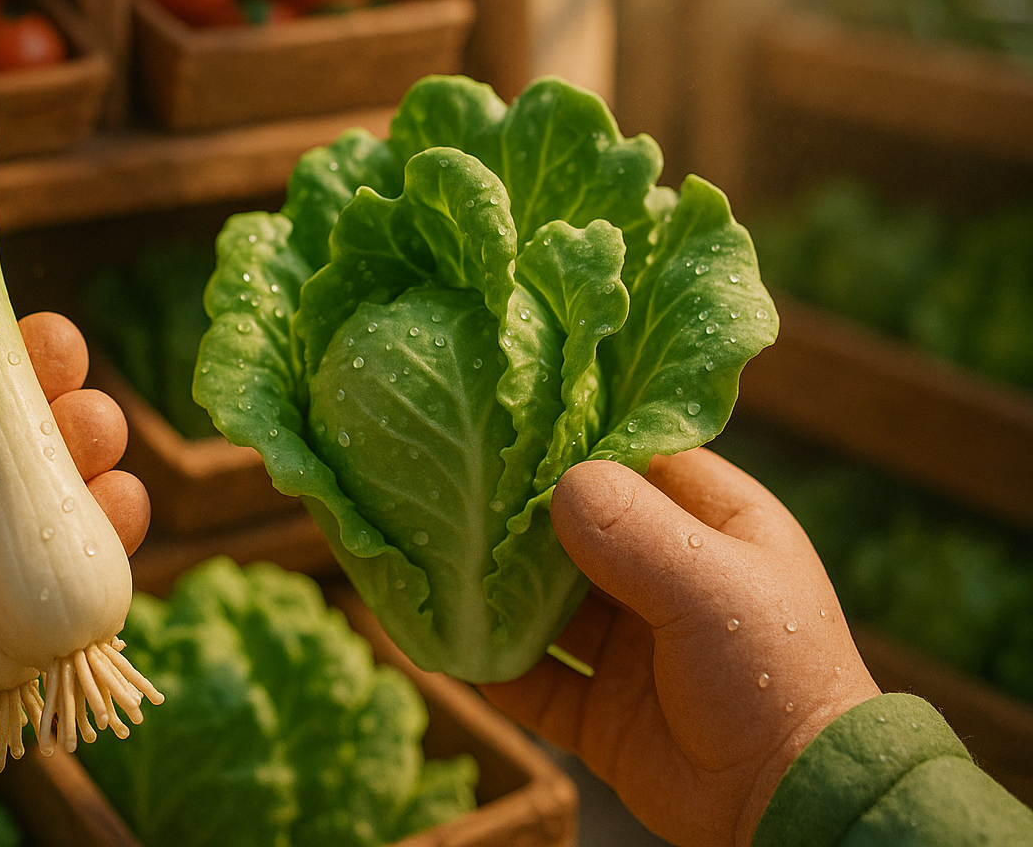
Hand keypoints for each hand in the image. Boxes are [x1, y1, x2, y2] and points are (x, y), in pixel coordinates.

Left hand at [0, 311, 149, 786]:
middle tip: (69, 408)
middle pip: (49, 411)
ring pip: (88, 469)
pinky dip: (119, 521)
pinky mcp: (44, 594)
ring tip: (89, 460)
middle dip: (74, 396)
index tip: (40, 341)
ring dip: (102, 450)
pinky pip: (105, 545)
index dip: (19, 347)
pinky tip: (109, 514)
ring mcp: (11, 538)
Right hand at [480, 449, 879, 846]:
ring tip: (439, 560)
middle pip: (579, 531)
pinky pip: (532, 680)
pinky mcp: (600, 711)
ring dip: (498, 591)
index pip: (639, 461)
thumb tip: (558, 486)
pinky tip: (445, 643)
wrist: (793, 807)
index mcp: (715, 529)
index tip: (518, 424)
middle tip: (459, 489)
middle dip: (522, 516)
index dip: (582, 442)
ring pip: (547, 606)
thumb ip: (633, 532)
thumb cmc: (776, 676)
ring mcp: (631, 648)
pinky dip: (490, 665)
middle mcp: (668, 580)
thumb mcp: (710, 586)